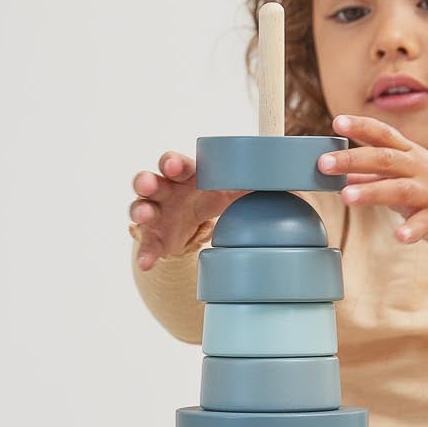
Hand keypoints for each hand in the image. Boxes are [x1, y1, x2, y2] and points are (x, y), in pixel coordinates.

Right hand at [130, 151, 243, 270]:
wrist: (193, 220)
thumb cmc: (209, 195)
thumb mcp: (230, 190)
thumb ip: (250, 186)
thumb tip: (286, 184)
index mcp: (185, 175)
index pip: (175, 164)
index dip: (172, 163)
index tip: (174, 166)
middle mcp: (165, 190)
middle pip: (150, 181)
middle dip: (146, 182)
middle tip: (148, 185)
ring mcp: (155, 212)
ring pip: (140, 208)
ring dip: (140, 211)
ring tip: (143, 216)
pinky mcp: (153, 236)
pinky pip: (146, 244)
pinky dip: (144, 253)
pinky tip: (146, 263)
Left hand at [322, 115, 427, 247]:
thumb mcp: (402, 173)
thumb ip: (372, 173)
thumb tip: (341, 175)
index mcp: (408, 153)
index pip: (383, 134)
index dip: (361, 127)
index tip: (337, 122)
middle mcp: (418, 168)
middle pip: (385, 159)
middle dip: (353, 160)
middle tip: (324, 164)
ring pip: (399, 189)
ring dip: (371, 191)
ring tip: (346, 197)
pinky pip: (423, 224)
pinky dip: (410, 230)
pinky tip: (398, 236)